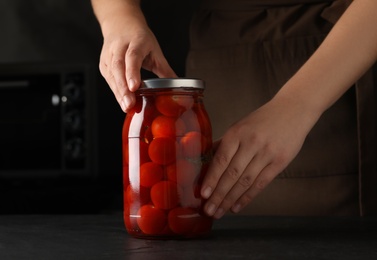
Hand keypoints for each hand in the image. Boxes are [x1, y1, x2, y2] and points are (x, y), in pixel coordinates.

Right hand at [98, 12, 175, 111]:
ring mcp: (109, 55)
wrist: (120, 24)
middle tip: (129, 104)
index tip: (135, 87)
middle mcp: (119, 47)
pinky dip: (116, 91)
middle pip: (119, 68)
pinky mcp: (104, 64)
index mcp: (136, 41)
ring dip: (119, 92)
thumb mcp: (155, 50)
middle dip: (123, 88)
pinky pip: (109, 79)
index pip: (132, 57)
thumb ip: (164, 69)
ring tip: (127, 107)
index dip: (132, 72)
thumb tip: (178, 86)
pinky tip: (122, 101)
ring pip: (112, 75)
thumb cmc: (139, 38)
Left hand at [200, 96, 318, 217]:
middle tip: (209, 210)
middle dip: (218, 194)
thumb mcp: (240, 126)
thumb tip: (206, 161)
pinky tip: (237, 207)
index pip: (221, 160)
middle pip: (232, 174)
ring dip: (231, 199)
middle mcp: (251, 144)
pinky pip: (261, 183)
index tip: (203, 194)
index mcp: (237, 133)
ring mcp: (266, 154)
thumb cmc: (261, 120)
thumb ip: (224, 144)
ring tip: (220, 213)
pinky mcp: (280, 162)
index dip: (211, 178)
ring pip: (245, 181)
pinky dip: (248, 197)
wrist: (292, 110)